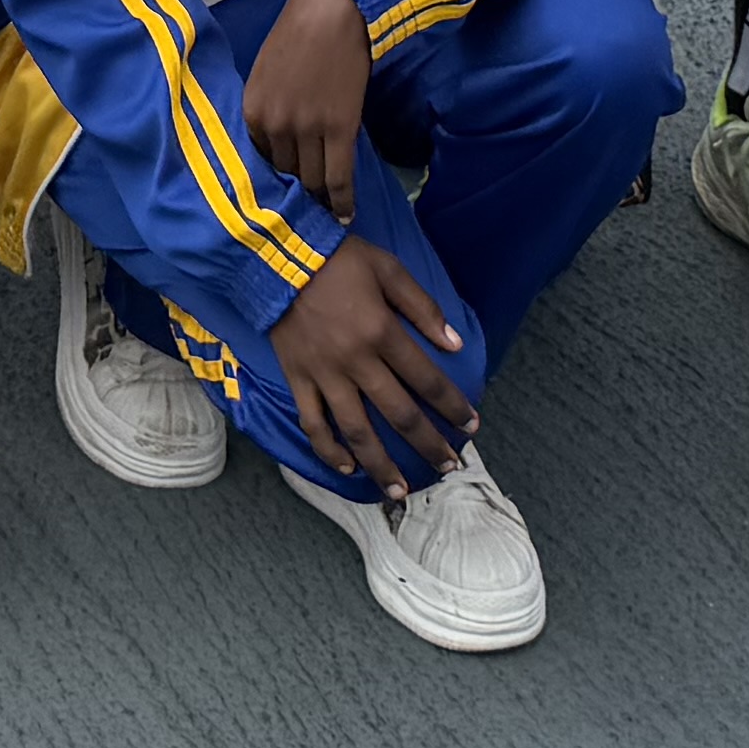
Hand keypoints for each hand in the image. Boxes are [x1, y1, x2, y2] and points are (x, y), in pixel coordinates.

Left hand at [241, 0, 375, 210]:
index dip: (274, 178)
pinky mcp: (340, 128)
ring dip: (319, 202)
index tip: (283, 194)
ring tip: (326, 217)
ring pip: (311, 180)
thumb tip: (276, 135)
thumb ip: (267, 106)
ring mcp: (307, 129)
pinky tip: (345, 214)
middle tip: (306, 212)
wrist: (333, 8)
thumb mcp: (266, 70)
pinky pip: (339, 176)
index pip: (259, 159)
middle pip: (285, 174)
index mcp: (252, 110)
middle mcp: (275, 125)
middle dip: (296, 194)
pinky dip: (342, 200)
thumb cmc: (299, 30)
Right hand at [264, 238, 477, 500]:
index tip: (471, 427)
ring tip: (400, 492)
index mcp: (382, 332)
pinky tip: (347, 469)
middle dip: (428, 445)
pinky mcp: (298, 379)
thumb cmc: (339, 260)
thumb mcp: (388, 269)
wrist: (278, 256)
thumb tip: (455, 344)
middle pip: (398, 415)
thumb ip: (423, 308)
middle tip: (448, 467)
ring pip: (356, 431)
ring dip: (381, 466)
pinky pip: (313, 423)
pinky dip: (329, 450)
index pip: (426, 380)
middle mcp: (355, 361)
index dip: (452, 406)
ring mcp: (324, 375)